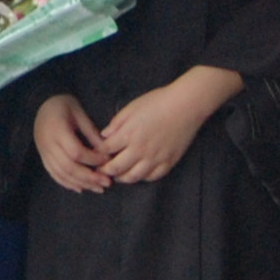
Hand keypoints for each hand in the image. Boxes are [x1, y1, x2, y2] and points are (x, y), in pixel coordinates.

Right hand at [34, 94, 110, 194]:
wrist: (42, 104)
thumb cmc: (63, 105)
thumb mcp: (79, 113)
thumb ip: (91, 132)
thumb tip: (106, 151)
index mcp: (58, 130)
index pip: (76, 151)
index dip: (92, 159)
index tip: (107, 160)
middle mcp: (48, 144)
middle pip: (69, 167)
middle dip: (89, 177)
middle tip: (107, 182)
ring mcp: (44, 153)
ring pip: (62, 174)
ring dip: (81, 184)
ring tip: (98, 188)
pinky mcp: (43, 158)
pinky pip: (55, 175)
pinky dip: (68, 184)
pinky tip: (80, 188)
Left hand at [98, 75, 219, 184]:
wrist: (185, 106)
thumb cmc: (157, 102)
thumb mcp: (131, 107)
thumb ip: (116, 123)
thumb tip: (104, 136)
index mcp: (128, 135)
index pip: (106, 150)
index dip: (97, 154)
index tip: (94, 155)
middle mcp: (140, 151)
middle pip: (116, 168)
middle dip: (105, 170)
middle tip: (100, 171)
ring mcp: (155, 159)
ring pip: (133, 177)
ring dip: (122, 178)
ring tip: (117, 175)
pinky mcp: (168, 162)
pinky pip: (152, 177)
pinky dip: (142, 177)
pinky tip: (138, 173)